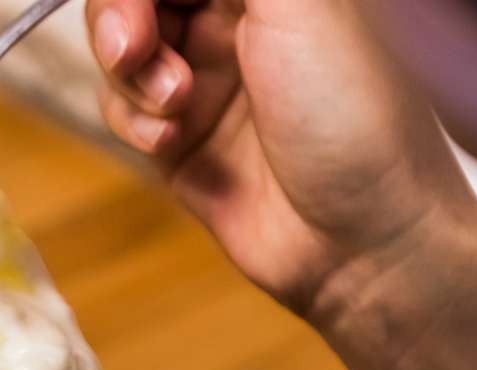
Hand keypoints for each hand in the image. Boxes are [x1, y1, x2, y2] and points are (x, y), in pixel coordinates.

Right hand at [85, 0, 476, 335]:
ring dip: (130, 75)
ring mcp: (202, 78)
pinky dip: (132, 120)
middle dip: (121, 18)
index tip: (139, 5)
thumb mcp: (299, 6)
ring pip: (119, 51)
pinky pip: (120, 109)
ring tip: (176, 104)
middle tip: (130, 48)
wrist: (357, 238)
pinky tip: (170, 141)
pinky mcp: (175, 138)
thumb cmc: (351, 114)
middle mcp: (234, 20)